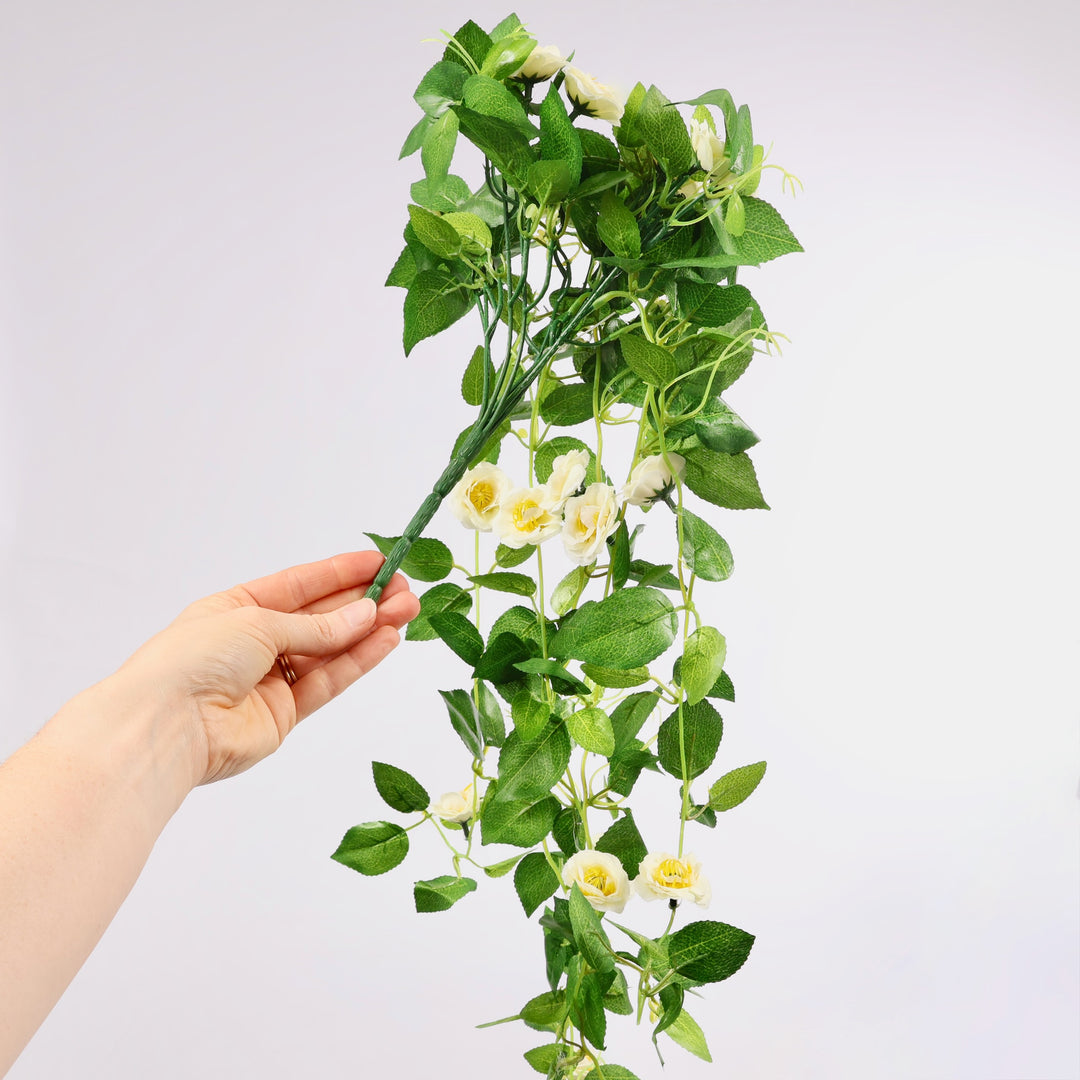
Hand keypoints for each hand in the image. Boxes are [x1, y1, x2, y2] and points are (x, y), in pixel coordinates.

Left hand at [112, 551, 419, 786]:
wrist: (165, 725)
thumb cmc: (194, 658)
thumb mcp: (258, 622)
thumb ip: (317, 625)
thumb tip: (365, 614)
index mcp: (236, 608)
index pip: (299, 585)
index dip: (341, 573)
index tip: (381, 562)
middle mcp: (254, 642)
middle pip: (320, 618)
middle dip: (364, 602)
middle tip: (405, 590)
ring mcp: (269, 680)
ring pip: (330, 650)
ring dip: (369, 630)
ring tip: (407, 611)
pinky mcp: (283, 714)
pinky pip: (328, 681)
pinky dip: (357, 661)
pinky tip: (386, 640)